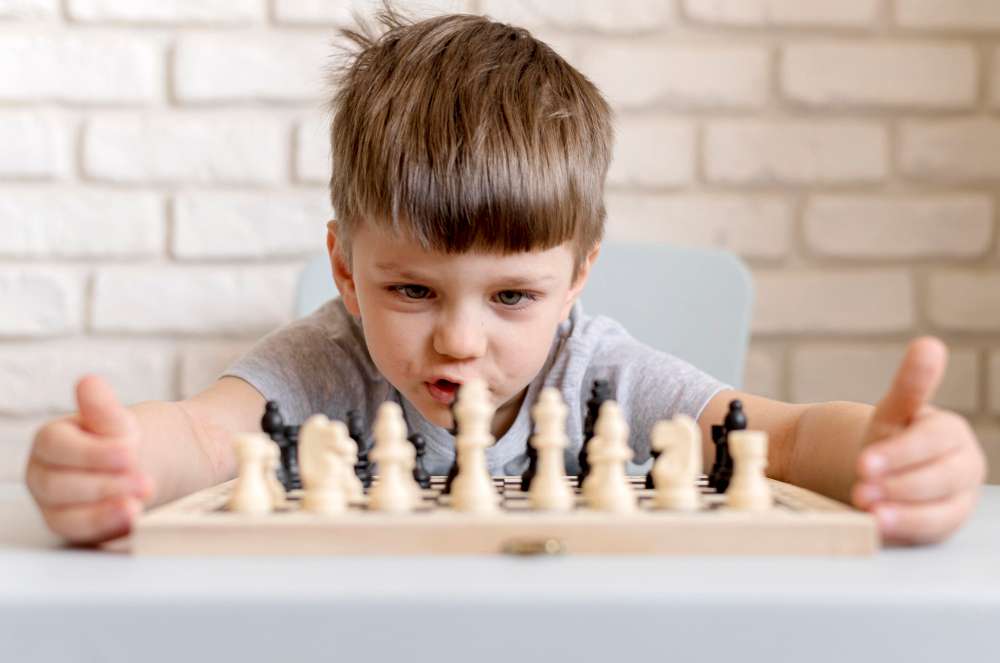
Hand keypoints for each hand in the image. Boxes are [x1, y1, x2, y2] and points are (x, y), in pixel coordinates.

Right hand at [25, 375, 153, 543]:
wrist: (157, 463)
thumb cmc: (130, 440)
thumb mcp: (121, 423)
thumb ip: (103, 409)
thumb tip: (89, 383)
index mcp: (51, 442)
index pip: (55, 446)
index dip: (91, 451)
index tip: (129, 451)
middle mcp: (46, 476)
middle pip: (57, 485)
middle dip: (103, 484)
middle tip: (144, 480)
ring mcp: (57, 507)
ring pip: (66, 517)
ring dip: (105, 510)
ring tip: (140, 502)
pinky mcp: (77, 531)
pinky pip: (84, 538)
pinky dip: (109, 529)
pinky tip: (133, 520)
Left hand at [852, 337, 986, 544]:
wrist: (876, 468)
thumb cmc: (887, 435)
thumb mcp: (891, 412)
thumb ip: (910, 384)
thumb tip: (929, 343)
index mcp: (951, 433)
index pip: (933, 442)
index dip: (900, 454)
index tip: (865, 463)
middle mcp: (962, 466)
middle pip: (939, 478)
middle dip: (899, 484)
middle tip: (861, 489)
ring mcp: (956, 498)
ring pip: (939, 509)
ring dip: (902, 511)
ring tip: (867, 509)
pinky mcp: (943, 525)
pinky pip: (929, 531)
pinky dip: (904, 528)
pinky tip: (878, 526)